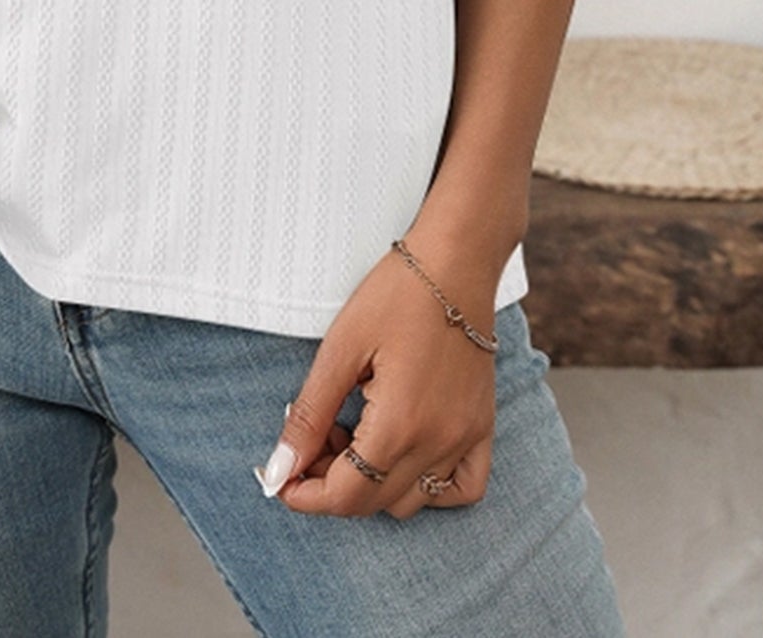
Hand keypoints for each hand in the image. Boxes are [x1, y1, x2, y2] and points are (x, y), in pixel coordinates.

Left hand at [253, 239, 499, 518]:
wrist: (456, 260)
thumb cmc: (397, 292)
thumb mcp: (340, 348)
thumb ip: (309, 415)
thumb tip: (280, 468)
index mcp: (400, 424)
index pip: (346, 495)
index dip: (304, 495)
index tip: (281, 478)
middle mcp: (438, 442)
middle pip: (373, 502)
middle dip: (330, 485)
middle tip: (310, 443)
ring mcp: (465, 437)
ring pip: (412, 501)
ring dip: (372, 484)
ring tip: (352, 432)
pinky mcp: (482, 427)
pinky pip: (462, 488)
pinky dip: (429, 487)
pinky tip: (402, 452)